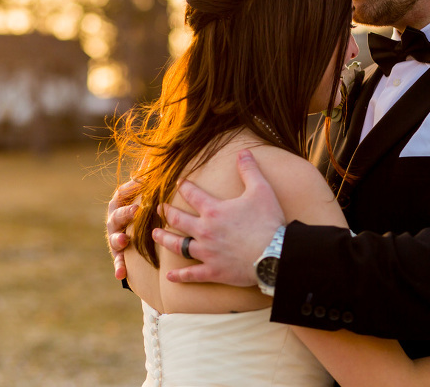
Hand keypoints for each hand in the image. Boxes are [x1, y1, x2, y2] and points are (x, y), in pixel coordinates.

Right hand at [106, 179, 139, 279]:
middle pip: (118, 215)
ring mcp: (116, 237)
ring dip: (119, 239)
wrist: (139, 231)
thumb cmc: (145, 207)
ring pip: (114, 238)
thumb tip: (154, 156)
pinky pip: (118, 261)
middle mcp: (115, 219)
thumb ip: (147, 178)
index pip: (121, 193)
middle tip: (136, 210)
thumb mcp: (146, 192)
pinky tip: (120, 274)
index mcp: (121, 203)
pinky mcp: (119, 254)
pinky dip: (119, 267)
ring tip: (124, 241)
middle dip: (126, 213)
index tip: (138, 183)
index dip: (129, 188)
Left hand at [153, 149, 285, 285]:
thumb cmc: (268, 221)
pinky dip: (180, 276)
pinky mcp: (213, 271)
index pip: (193, 195)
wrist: (274, 254)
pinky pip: (191, 275)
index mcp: (214, 211)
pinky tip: (170, 276)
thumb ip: (249, 170)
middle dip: (167, 212)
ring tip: (155, 234)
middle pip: (178, 220)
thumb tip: (244, 152)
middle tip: (159, 208)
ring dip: (165, 239)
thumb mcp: (261, 190)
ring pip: (178, 246)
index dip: (184, 187)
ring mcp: (207, 253)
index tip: (178, 183)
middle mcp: (205, 231)